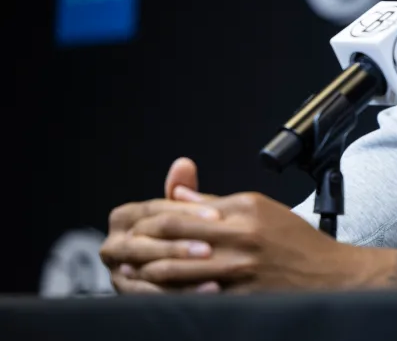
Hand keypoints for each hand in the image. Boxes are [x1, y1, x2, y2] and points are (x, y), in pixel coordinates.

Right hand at [100, 158, 221, 293]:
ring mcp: (118, 271)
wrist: (178, 268)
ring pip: (150, 268)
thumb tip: (184, 163)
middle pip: (148, 240)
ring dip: (183, 269)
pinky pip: (156, 295)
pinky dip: (184, 292)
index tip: (218, 215)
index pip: (156, 210)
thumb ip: (185, 191)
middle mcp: (114, 244)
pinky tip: (212, 289)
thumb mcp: (185, 212)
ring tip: (215, 271)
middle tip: (212, 248)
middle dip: (181, 244)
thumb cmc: (184, 232)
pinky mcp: (129, 295)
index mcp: (124, 217)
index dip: (187, 211)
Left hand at [116, 189, 396, 292]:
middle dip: (141, 242)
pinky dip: (169, 294)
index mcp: (243, 210)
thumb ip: (219, 202)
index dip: (152, 216)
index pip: (185, 208)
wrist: (332, 278)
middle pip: (175, 236)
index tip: (134, 223)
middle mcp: (240, 237)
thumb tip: (180, 196)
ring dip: (146, 271)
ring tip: (126, 271)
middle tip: (118, 246)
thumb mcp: (262, 209)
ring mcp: (239, 270)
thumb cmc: (296, 243)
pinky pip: (194, 296)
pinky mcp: (239, 298)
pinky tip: (155, 293)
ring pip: (177, 269)